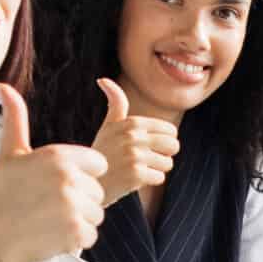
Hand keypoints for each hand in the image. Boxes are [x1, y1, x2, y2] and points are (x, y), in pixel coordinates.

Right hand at [0, 83, 108, 261]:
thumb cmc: (2, 193)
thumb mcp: (10, 153)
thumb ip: (15, 117)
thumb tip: (2, 85)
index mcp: (58, 155)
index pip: (98, 163)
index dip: (82, 175)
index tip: (57, 184)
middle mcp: (68, 178)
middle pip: (97, 190)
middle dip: (80, 200)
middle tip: (49, 205)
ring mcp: (72, 206)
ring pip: (97, 213)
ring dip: (79, 220)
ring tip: (50, 220)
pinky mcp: (75, 232)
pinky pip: (91, 234)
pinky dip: (75, 238)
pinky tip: (52, 235)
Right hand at [91, 77, 178, 203]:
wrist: (89, 182)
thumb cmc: (104, 153)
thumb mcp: (109, 126)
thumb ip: (115, 103)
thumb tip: (103, 79)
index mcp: (132, 123)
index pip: (171, 131)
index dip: (162, 142)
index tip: (145, 147)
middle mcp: (133, 136)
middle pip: (174, 146)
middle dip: (163, 155)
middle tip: (144, 160)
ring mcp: (135, 155)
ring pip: (168, 163)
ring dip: (155, 170)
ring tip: (136, 170)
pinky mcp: (136, 174)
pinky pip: (160, 178)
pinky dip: (149, 182)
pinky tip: (133, 180)